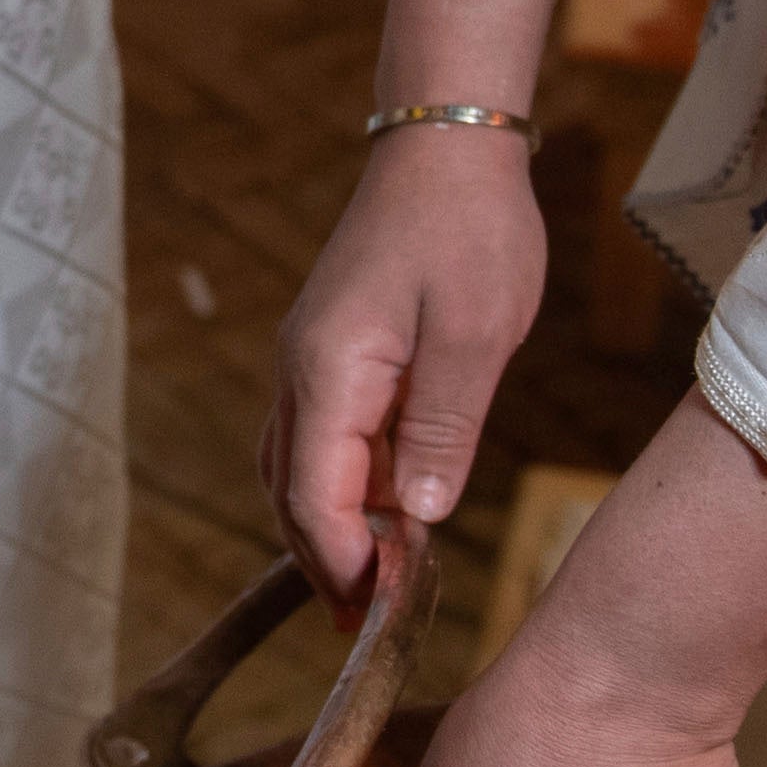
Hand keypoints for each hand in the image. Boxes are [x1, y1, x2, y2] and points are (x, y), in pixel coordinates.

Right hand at [269, 120, 546, 602]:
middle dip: (328, 561)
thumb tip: (420, 518)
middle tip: (375, 620)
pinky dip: (338, 486)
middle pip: (292, 493)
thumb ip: (442, 427)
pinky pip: (315, 438)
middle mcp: (301, 371)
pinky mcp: (330, 352)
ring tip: (374, 583)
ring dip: (327, 530)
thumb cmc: (468, 229)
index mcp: (330, 370)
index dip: (343, 560)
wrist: (444, 146)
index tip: (383, 608)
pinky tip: (383, 509)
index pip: (315, 495)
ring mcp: (309, 361)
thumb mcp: (474, 333)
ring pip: (294, 469)